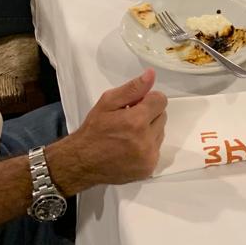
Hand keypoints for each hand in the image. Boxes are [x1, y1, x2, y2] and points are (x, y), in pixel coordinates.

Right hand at [68, 70, 166, 184]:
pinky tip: (131, 146)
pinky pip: (157, 149)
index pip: (161, 100)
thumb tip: (151, 75)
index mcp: (136, 121)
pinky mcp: (148, 169)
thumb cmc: (94, 129)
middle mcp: (146, 141)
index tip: (135, 104)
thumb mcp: (108, 102)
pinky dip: (147, 145)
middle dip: (149, 113)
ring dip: (149, 129)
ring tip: (129, 133)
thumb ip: (132, 88)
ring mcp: (148, 157)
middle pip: (162, 116)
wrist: (83, 161)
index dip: (148, 99)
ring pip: (160, 132)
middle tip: (129, 118)